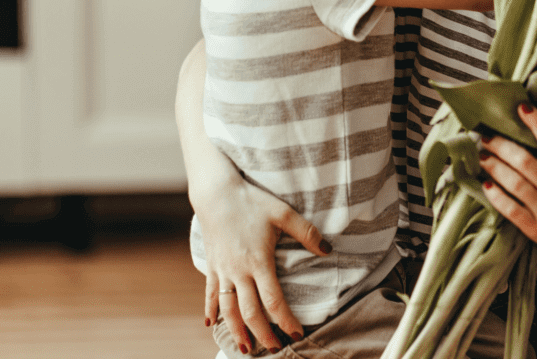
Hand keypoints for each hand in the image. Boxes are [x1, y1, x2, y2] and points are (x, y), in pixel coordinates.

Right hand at [196, 175, 330, 352]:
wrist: (216, 193)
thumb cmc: (252, 201)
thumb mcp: (283, 213)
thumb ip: (306, 232)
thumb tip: (327, 250)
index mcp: (258, 261)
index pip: (273, 300)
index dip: (285, 320)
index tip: (297, 334)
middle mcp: (239, 271)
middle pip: (250, 311)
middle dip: (263, 334)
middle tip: (274, 349)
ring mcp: (223, 270)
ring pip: (228, 309)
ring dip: (236, 330)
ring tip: (245, 348)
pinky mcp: (212, 265)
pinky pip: (210, 293)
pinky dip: (210, 309)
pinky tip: (210, 324)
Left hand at [478, 104, 536, 257]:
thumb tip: (524, 133)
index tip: (521, 107)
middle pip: (526, 163)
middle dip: (502, 147)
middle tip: (486, 138)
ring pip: (516, 184)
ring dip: (495, 167)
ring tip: (483, 157)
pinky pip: (511, 210)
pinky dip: (496, 196)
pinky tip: (486, 184)